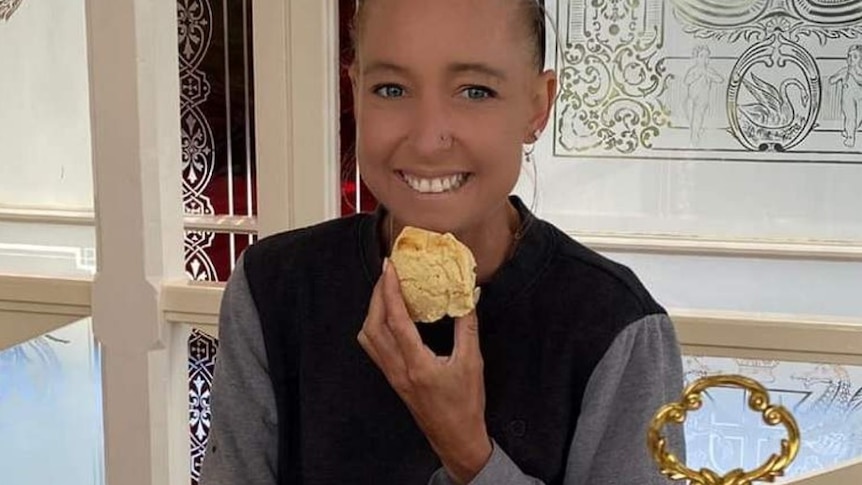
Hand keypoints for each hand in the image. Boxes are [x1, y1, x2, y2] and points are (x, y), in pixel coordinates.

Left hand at [357, 260, 491, 483]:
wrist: (455, 438)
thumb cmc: (466, 404)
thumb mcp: (472, 363)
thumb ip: (468, 327)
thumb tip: (468, 295)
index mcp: (417, 365)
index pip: (396, 321)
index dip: (390, 291)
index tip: (390, 268)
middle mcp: (397, 369)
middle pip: (374, 325)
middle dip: (378, 295)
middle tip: (388, 272)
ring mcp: (392, 375)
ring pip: (368, 337)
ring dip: (373, 310)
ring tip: (387, 290)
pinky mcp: (392, 378)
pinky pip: (374, 347)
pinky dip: (375, 325)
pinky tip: (389, 316)